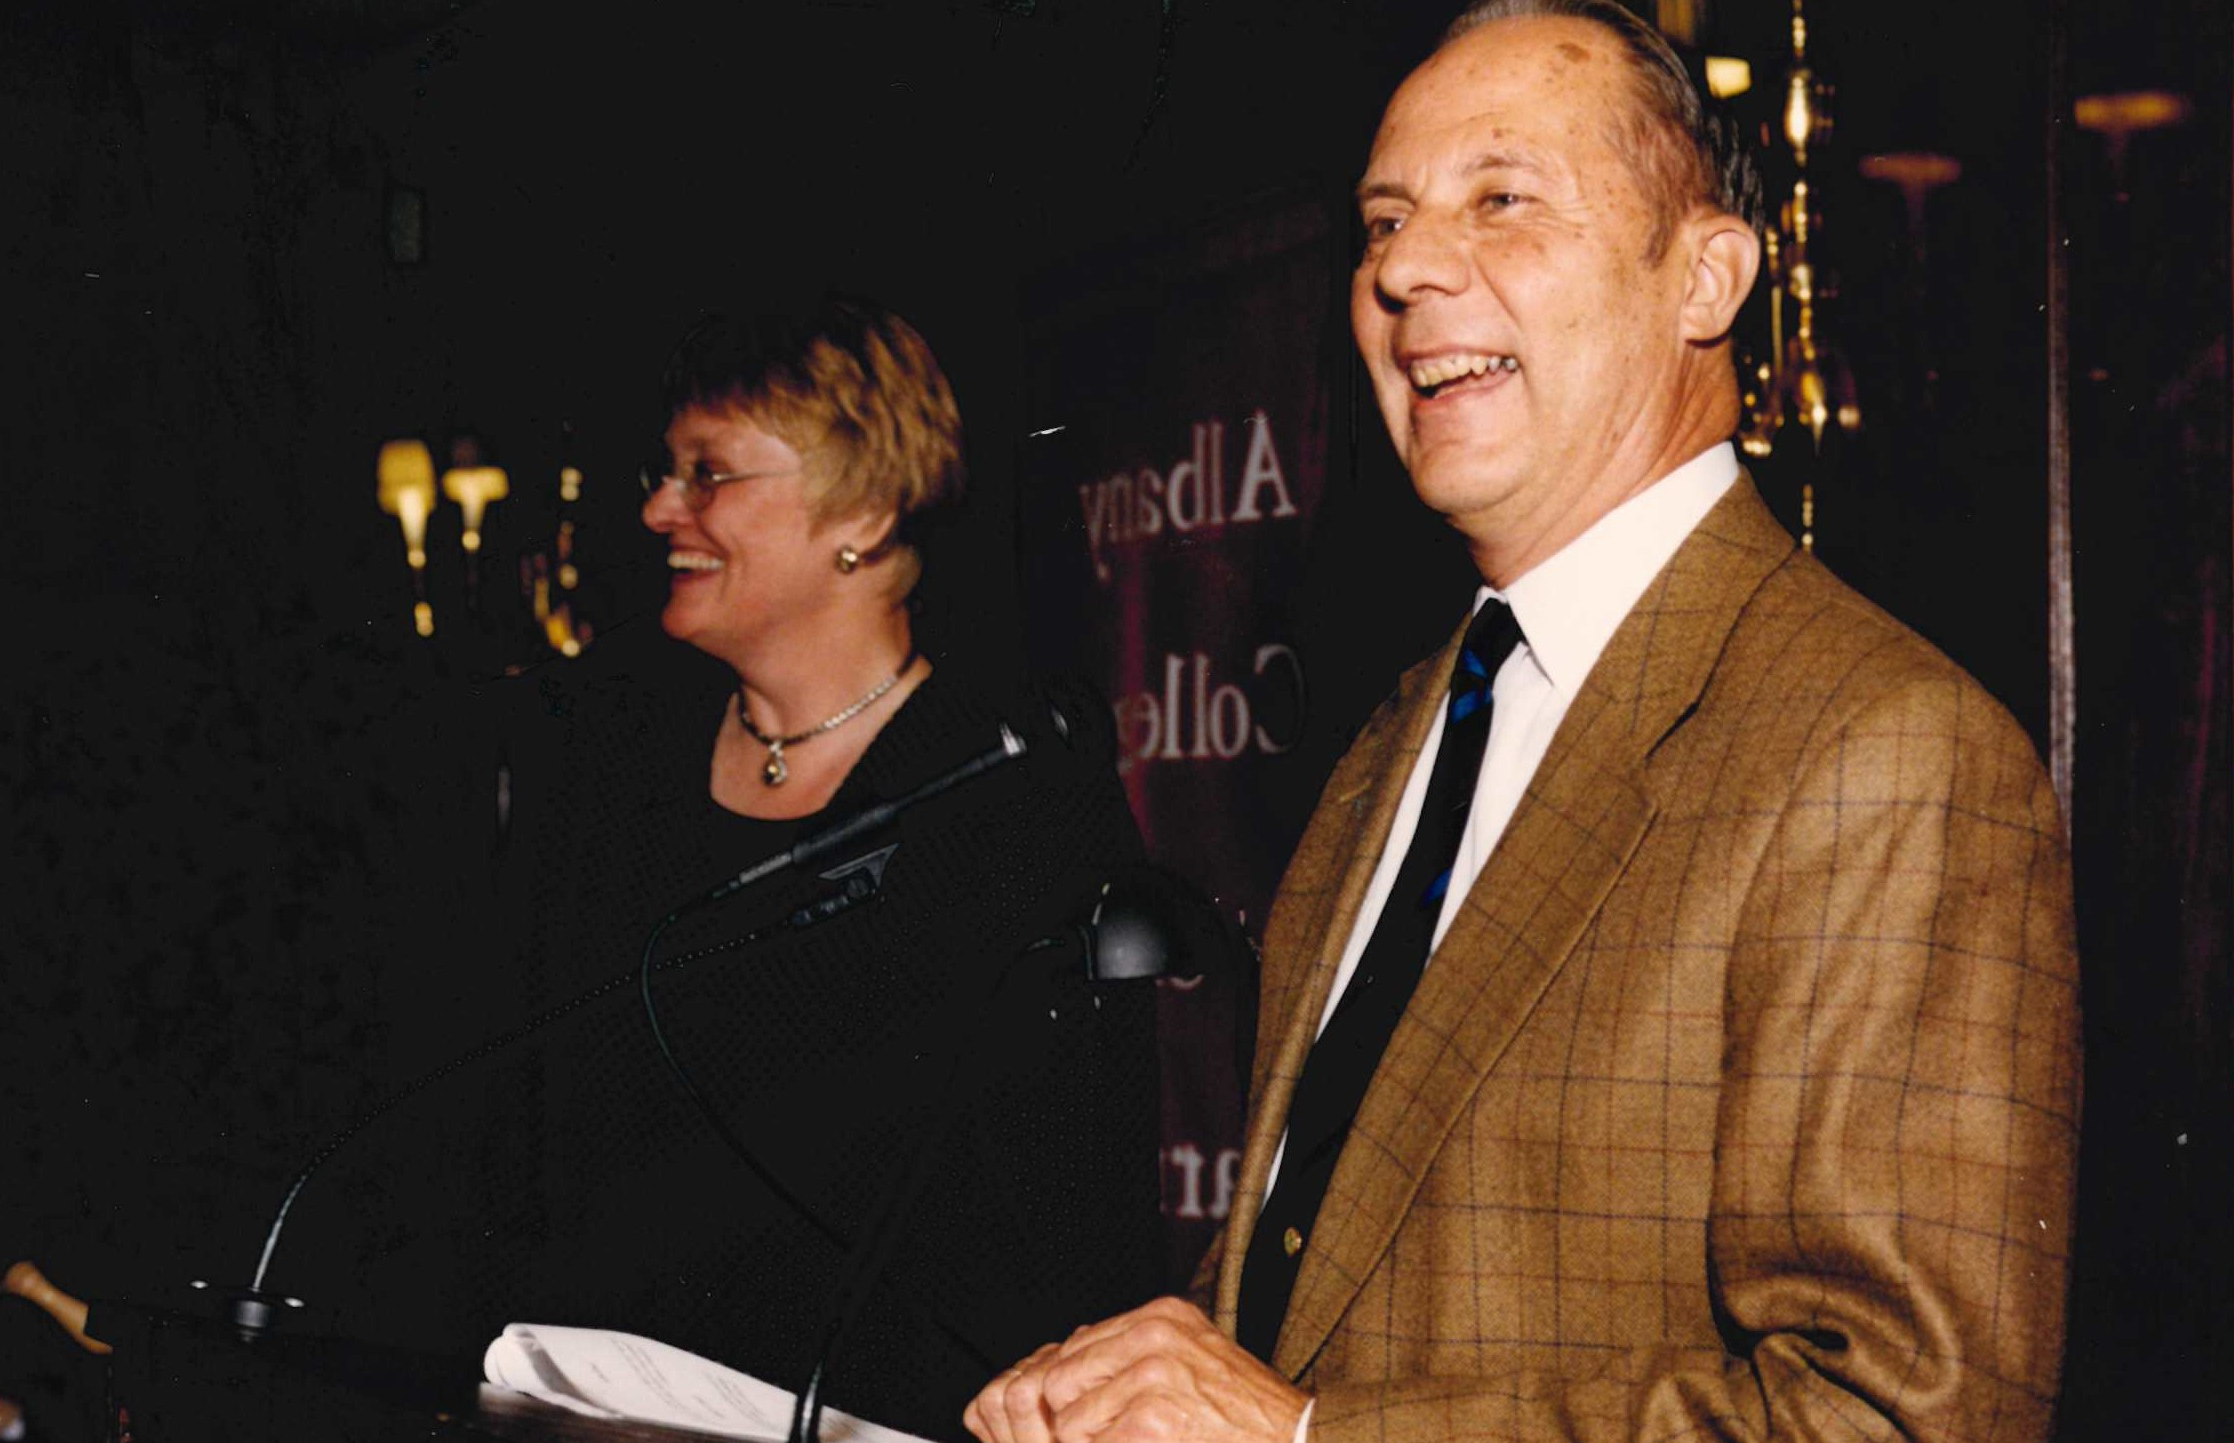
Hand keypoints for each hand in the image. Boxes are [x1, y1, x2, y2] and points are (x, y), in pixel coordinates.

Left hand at [964, 1297, 1307, 1442]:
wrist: (1294, 1438)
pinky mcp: (1151, 1421)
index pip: (1074, 1347)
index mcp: (1160, 1315)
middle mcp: (1152, 1335)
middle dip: (1072, 1417)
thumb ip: (1136, 1348)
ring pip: (1069, 1421)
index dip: (1074, 1391)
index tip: (1091, 1416)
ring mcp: (1151, 1376)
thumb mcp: (1194, 1353)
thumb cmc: (1245, 1409)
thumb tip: (1074, 1350)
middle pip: (1059, 1380)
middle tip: (1107, 1437)